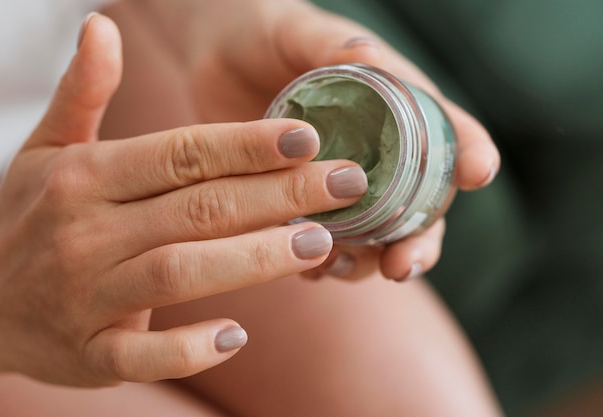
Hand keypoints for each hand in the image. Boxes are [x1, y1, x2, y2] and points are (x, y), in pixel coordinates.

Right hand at [0, 15, 365, 385]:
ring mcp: (88, 298)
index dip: (245, 145)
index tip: (307, 137)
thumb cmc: (23, 219)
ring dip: (253, 259)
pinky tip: (238, 335)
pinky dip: (190, 348)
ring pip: (181, 271)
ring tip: (318, 243)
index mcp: (85, 178)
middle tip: (344, 185)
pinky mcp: (91, 354)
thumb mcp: (43, 149)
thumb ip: (81, 92)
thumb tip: (102, 26)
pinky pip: (143, 354)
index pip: (179, 154)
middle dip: (278, 195)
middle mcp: (87, 233)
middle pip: (198, 208)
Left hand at [133, 0, 499, 280]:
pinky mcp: (301, 203)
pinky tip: (309, 269)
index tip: (478, 172)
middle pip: (418, 207)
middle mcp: (375, 152)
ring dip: (367, 263)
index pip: (444, 131)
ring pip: (373, 236)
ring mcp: (339, 183)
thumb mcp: (298, 35)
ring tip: (342, 269)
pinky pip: (322, 243)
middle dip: (420, 242)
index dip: (468, 152)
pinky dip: (321, 261)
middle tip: (403, 265)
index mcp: (392, 106)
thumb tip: (367, 56)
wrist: (215, 59)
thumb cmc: (267, 37)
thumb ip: (329, 46)